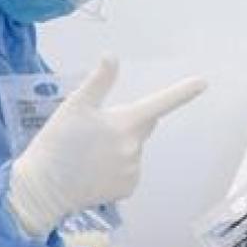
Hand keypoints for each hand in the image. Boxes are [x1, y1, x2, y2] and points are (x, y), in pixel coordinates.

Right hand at [6, 57, 206, 237]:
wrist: (43, 190)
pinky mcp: (126, 189)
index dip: (182, 92)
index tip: (203, 82)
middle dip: (127, 121)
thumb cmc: (56, 143)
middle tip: (94, 128)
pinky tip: (92, 170)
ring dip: (118, 146)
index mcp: (125, 124)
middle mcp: (135, 149)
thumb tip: (112, 56)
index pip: (160, 104)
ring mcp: (132, 171)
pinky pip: (127, 170)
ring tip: (87, 154)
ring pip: (132, 149)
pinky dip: (114, 168)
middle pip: (142, 125)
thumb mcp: (74, 107)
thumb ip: (98, 82)